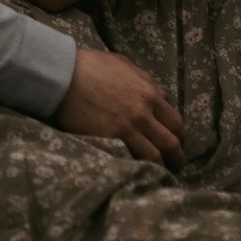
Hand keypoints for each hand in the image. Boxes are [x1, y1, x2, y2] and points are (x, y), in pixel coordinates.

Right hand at [52, 48, 185, 170]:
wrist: (62, 74)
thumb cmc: (89, 66)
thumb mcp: (123, 65)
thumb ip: (144, 81)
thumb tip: (158, 95)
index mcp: (149, 92)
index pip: (175, 122)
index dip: (179, 137)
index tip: (176, 145)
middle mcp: (143, 112)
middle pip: (171, 142)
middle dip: (176, 158)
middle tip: (174, 166)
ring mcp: (127, 127)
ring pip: (155, 156)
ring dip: (160, 168)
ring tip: (158, 176)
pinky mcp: (109, 139)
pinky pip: (132, 159)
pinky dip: (139, 168)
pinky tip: (137, 173)